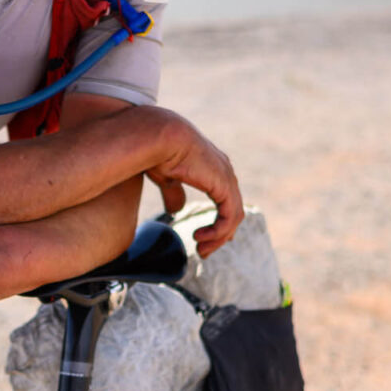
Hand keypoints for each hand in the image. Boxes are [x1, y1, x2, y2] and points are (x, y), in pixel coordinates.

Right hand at [145, 117, 241, 255]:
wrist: (158, 138)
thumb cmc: (157, 152)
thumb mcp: (167, 178)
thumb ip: (174, 193)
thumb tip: (176, 210)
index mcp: (213, 168)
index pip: (227, 200)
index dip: (220, 222)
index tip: (206, 239)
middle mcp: (224, 172)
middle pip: (233, 211)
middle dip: (220, 235)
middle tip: (203, 252)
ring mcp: (227, 178)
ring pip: (233, 218)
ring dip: (218, 237)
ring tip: (200, 248)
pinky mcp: (224, 186)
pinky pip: (229, 217)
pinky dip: (218, 231)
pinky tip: (200, 237)